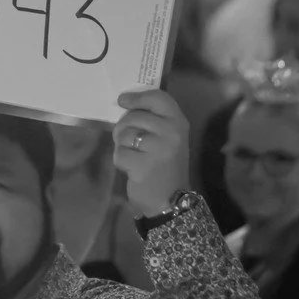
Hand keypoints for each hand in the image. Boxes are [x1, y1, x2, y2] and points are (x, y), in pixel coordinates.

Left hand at [112, 88, 190, 217]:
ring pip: (124, 134)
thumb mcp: (166, 138)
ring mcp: (158, 149)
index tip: (123, 100)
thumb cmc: (164, 166)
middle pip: (134, 116)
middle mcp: (171, 133)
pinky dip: (120, 161)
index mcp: (178, 123)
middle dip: (123, 127)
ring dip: (122, 146)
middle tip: (129, 141)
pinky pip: (119, 153)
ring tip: (133, 156)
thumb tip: (125, 102)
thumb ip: (153, 120)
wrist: (170, 201)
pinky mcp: (143, 165)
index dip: (137, 97)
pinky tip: (132, 169)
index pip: (157, 98)